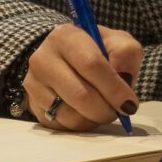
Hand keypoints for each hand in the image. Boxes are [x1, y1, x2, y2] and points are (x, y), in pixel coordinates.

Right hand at [24, 23, 141, 132]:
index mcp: (65, 37)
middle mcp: (42, 59)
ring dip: (94, 119)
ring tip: (105, 110)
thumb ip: (126, 53)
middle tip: (120, 112)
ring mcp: (33, 83)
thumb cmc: (98, 49)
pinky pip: (61, 124)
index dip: (114, 88)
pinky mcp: (32, 104)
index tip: (130, 103)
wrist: (66, 58)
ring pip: (69, 114)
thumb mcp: (117, 41)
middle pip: (79, 94)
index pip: (91, 65)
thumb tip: (122, 76)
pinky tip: (89, 113)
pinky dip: (81, 124)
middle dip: (106, 109)